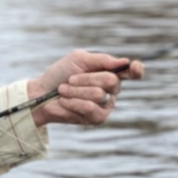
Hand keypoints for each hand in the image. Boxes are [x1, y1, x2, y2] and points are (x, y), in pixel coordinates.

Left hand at [27, 51, 143, 127]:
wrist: (41, 93)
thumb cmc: (59, 75)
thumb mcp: (78, 60)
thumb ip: (101, 60)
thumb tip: (124, 61)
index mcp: (109, 72)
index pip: (131, 72)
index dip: (137, 70)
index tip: (134, 67)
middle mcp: (111, 89)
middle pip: (111, 80)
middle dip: (87, 78)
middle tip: (70, 79)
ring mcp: (106, 105)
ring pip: (99, 94)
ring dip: (76, 90)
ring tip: (63, 90)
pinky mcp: (98, 118)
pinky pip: (90, 108)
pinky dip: (74, 102)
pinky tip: (65, 102)